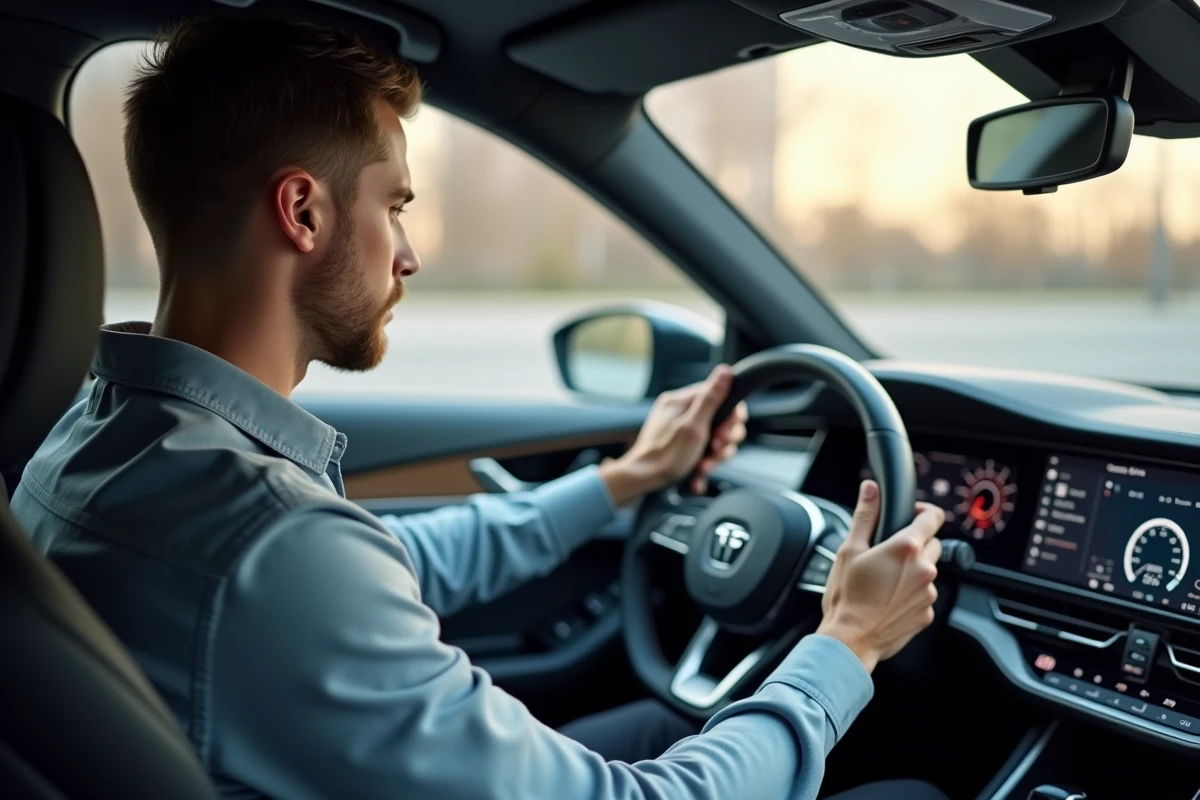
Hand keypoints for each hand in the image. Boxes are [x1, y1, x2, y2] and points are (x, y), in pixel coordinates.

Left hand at [599, 365, 748, 504]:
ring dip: (714, 456)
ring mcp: (679, 430)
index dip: (731, 415)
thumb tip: (724, 370)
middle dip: (723, 440)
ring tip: (705, 466)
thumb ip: (711, 399)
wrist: (641, 481)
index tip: (727, 432)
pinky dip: (703, 464)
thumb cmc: (665, 455)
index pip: (718, 395)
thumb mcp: (693, 426)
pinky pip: (701, 452)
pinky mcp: (679, 447)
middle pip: (719, 419)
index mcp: (680, 402)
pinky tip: (698, 475)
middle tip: (716, 450)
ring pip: (712, 439)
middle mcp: (679, 412)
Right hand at [816, 480, 944, 673]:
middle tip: (889, 551)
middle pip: (933, 543)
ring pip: (927, 571)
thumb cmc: (846, 598)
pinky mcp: (926, 614)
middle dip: (916, 542)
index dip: (923, 511)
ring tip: (883, 580)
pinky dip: (910, 594)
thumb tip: (871, 490)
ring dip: (912, 570)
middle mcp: (924, 570)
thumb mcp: (849, 550)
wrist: (850, 640)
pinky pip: (923, 595)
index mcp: (906, 548)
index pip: (933, 517)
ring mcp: (928, 594)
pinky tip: (887, 599)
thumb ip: (865, 516)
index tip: (912, 515)